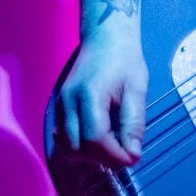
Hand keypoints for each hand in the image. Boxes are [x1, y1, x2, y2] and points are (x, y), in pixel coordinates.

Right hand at [57, 30, 147, 165]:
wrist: (105, 36)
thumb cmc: (125, 60)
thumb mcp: (137, 88)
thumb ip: (134, 122)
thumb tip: (133, 154)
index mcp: (89, 95)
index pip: (95, 138)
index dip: (114, 155)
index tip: (133, 159)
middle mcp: (68, 102)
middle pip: (78, 147)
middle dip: (102, 158)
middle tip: (125, 154)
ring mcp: (60, 104)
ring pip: (67, 146)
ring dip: (90, 155)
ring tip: (113, 147)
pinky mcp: (59, 106)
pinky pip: (64, 137)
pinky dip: (81, 145)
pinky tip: (100, 139)